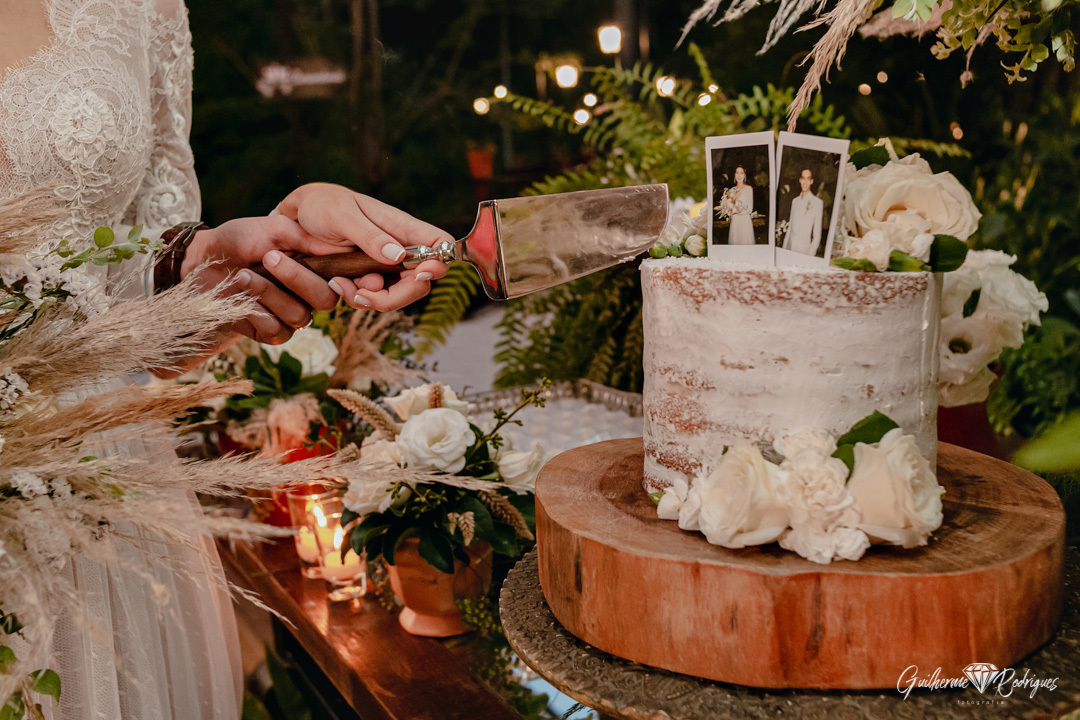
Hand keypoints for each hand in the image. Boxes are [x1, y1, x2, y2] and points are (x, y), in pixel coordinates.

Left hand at [180, 215, 346, 343]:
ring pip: (298, 316)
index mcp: (316, 269)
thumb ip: (304, 236)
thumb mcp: (272, 229)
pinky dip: (256, 311)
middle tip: (269, 258)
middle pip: (325, 300)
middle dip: (297, 279)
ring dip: (269, 293)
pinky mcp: (269, 333)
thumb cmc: (240, 240)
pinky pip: (276, 330)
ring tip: (243, 274)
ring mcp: (290, 316)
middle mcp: (308, 295)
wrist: (201, 260)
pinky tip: (239, 294)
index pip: (341, 278)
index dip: (340, 275)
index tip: (319, 259)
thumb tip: (340, 246)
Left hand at [277, 183, 452, 311]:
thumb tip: (399, 256)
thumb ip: (371, 235)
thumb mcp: (343, 215)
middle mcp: (399, 250)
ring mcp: (383, 267)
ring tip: (342, 284)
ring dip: (371, 300)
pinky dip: (356, 298)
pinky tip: (337, 283)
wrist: (297, 218)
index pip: (440, 244)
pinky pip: (372, 299)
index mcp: (402, 228)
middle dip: (397, 296)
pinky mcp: (366, 280)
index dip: (440, 263)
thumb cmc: (323, 205)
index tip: (420, 274)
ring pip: (397, 297)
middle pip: (420, 283)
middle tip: (365, 291)